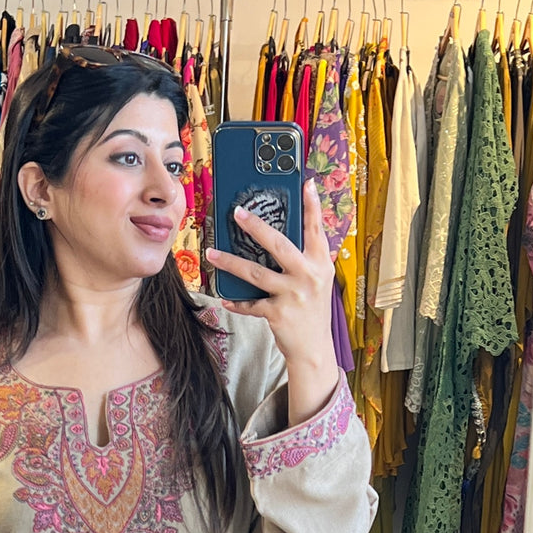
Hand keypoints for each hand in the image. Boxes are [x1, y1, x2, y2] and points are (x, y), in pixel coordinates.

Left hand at [205, 178, 337, 418]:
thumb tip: (283, 235)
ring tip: (211, 254)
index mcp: (320, 263)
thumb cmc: (311, 310)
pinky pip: (250, 304)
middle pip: (278, 245)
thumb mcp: (317, 280)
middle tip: (237, 213)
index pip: (316, 229)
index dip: (312, 205)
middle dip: (256, 227)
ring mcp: (292, 295)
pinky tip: (224, 297)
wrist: (314, 349)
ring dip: (230, 262)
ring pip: (255, 273)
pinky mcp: (278, 314)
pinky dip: (236, 302)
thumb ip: (306, 258)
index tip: (306, 183)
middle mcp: (308, 276)